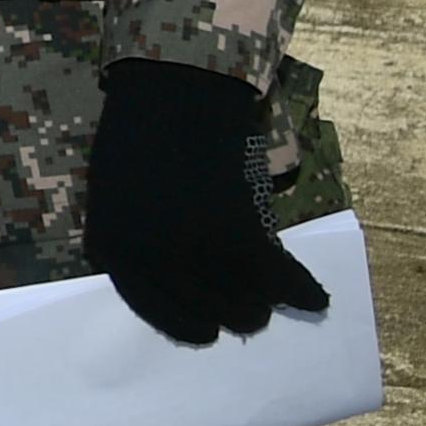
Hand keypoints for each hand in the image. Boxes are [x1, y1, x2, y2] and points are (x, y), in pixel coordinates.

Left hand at [86, 58, 329, 343]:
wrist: (173, 93)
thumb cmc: (138, 137)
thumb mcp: (115, 196)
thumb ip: (135, 240)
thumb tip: (170, 280)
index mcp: (112, 248)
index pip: (152, 309)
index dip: (184, 323)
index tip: (206, 333)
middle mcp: (149, 257)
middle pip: (201, 311)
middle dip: (228, 315)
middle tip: (246, 313)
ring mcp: (195, 248)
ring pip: (243, 301)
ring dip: (261, 305)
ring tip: (268, 302)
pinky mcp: (240, 232)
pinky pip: (275, 276)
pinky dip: (298, 288)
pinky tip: (313, 298)